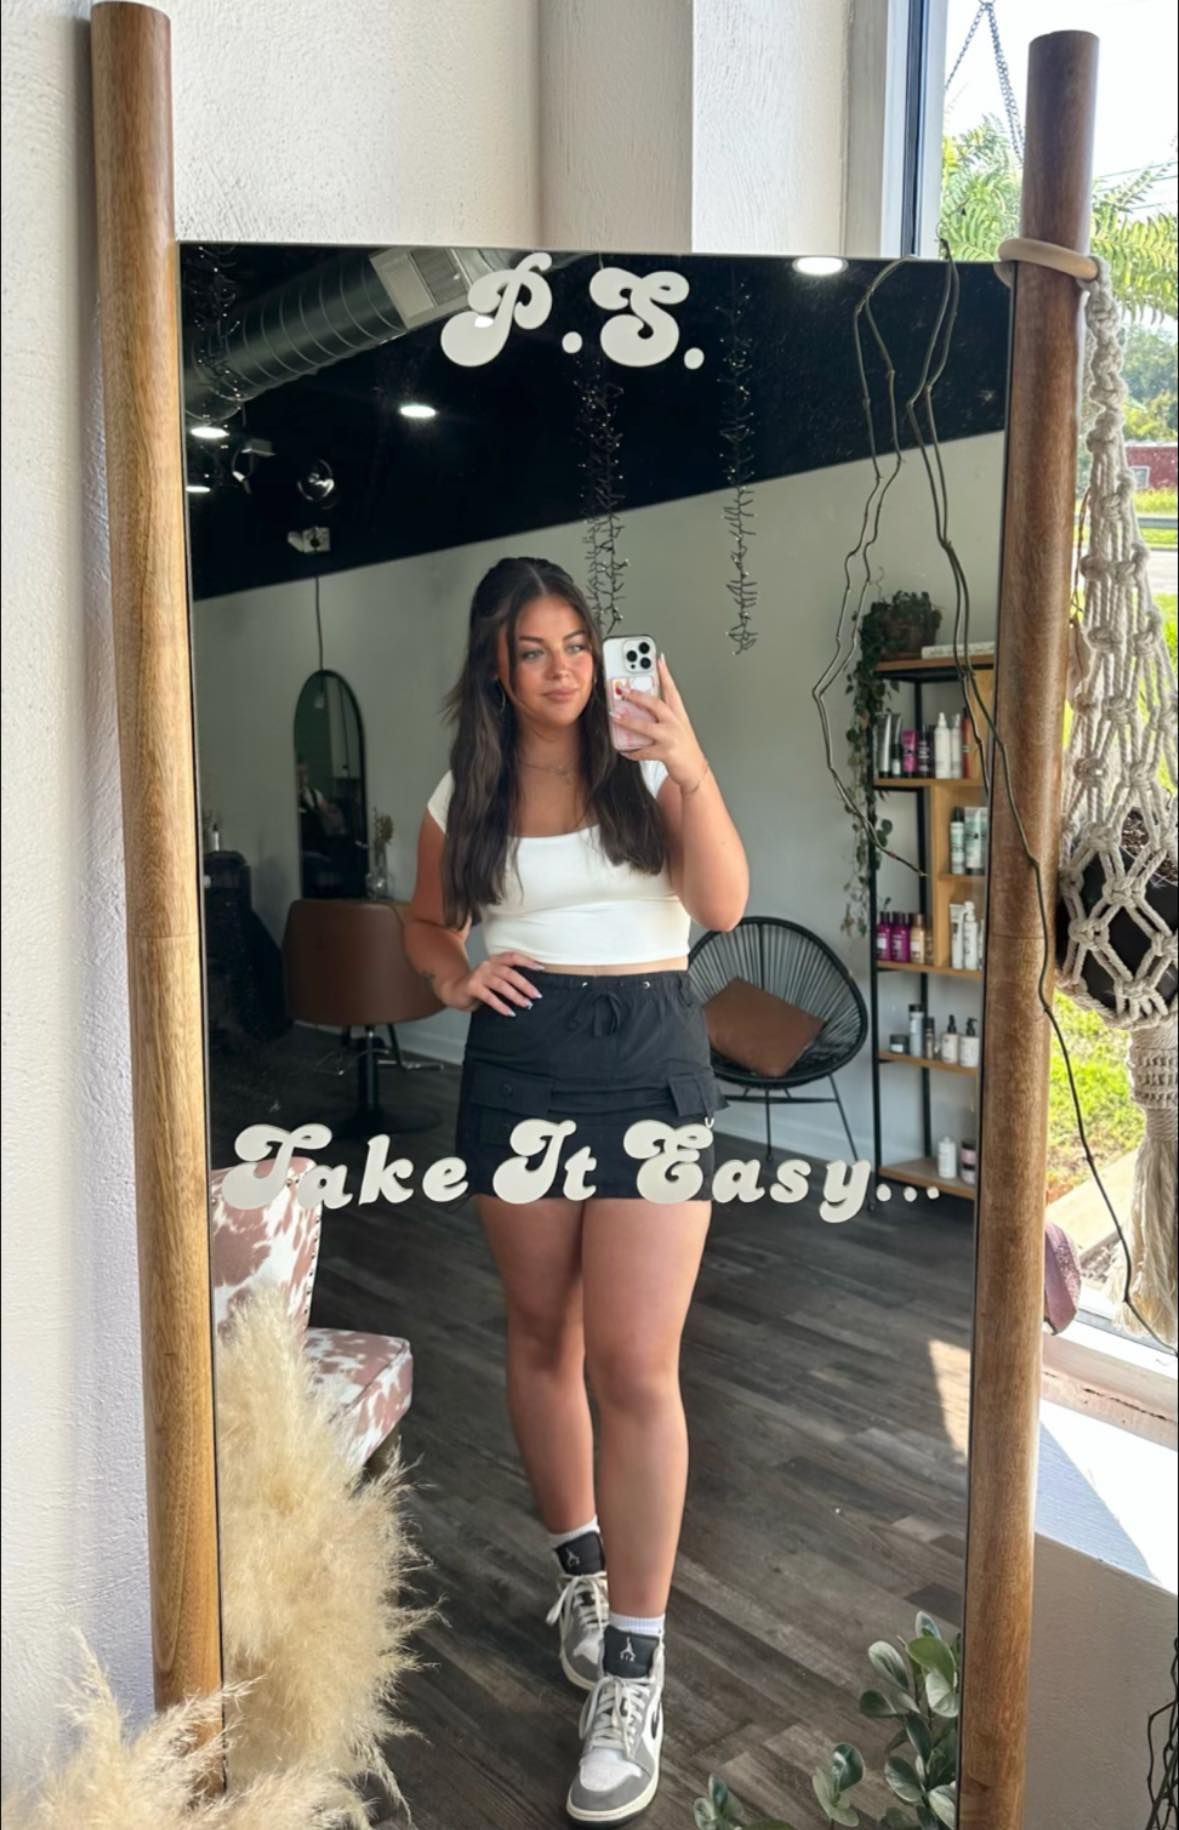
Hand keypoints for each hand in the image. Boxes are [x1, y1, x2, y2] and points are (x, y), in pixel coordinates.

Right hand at [441, 950, 543, 1016]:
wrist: (453, 990)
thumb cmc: (478, 986)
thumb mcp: (493, 979)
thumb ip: (507, 979)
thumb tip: (530, 989)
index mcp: (495, 961)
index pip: (513, 957)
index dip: (527, 961)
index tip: (541, 968)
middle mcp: (487, 965)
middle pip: (510, 973)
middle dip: (525, 985)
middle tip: (536, 995)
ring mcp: (479, 975)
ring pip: (501, 985)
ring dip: (516, 996)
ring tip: (526, 1005)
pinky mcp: (472, 987)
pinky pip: (489, 997)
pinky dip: (500, 1006)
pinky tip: (509, 1013)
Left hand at [610, 654, 707, 788]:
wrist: (695, 770)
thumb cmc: (684, 748)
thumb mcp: (678, 726)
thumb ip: (663, 714)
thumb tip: (641, 704)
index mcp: (678, 714)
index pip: (671, 689)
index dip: (665, 673)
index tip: (657, 658)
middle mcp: (675, 723)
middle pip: (656, 704)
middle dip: (638, 696)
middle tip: (622, 690)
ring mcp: (671, 738)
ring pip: (647, 726)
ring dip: (628, 721)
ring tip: (615, 716)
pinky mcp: (666, 753)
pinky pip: (643, 751)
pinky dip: (631, 750)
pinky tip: (622, 748)